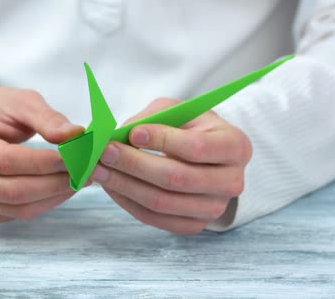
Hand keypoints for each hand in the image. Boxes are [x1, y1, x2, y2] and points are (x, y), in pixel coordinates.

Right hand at [0, 87, 83, 222]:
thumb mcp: (21, 102)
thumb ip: (47, 118)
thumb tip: (75, 135)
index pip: (6, 160)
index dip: (44, 162)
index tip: (76, 157)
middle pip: (12, 190)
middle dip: (54, 182)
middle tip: (86, 171)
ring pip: (18, 207)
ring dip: (55, 196)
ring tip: (80, 179)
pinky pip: (17, 214)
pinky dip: (45, 203)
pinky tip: (62, 187)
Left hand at [92, 98, 251, 234]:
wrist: (207, 158)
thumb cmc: (190, 128)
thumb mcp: (178, 110)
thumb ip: (152, 118)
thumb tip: (119, 134)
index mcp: (235, 146)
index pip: (197, 148)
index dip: (162, 140)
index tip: (132, 132)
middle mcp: (231, 182)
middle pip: (177, 178)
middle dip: (135, 164)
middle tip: (105, 151)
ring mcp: (214, 208)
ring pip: (162, 202)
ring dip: (124, 185)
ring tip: (99, 169)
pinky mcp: (193, 225)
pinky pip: (154, 218)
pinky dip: (127, 201)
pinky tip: (110, 185)